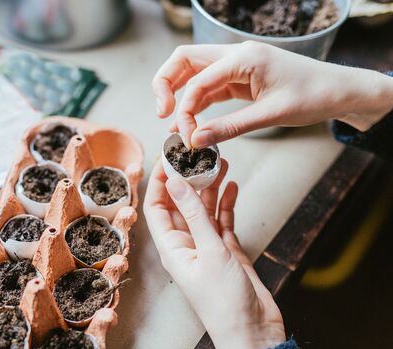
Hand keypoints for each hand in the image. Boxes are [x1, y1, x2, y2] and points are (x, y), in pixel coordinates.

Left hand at [143, 160, 285, 348]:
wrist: (253, 332)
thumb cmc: (224, 301)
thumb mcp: (209, 250)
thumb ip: (193, 213)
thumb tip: (174, 180)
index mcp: (171, 247)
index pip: (156, 207)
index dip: (160, 181)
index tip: (170, 156)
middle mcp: (186, 244)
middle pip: (181, 204)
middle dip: (189, 179)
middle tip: (200, 154)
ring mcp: (207, 247)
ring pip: (204, 209)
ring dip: (210, 187)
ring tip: (220, 162)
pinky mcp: (227, 251)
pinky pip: (223, 221)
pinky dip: (227, 204)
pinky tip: (232, 186)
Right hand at [152, 41, 392, 147]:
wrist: (339, 90)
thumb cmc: (313, 96)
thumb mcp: (270, 115)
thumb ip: (230, 127)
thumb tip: (196, 140)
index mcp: (244, 58)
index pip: (197, 81)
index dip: (185, 110)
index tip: (186, 137)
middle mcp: (235, 55)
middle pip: (185, 60)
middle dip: (166, 84)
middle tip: (162, 113)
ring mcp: (236, 65)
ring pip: (193, 71)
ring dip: (178, 93)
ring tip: (170, 121)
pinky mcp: (239, 77)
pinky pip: (208, 86)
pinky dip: (196, 102)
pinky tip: (189, 122)